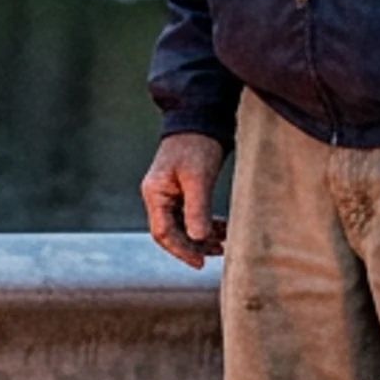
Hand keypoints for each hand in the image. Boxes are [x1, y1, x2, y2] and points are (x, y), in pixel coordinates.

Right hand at [140, 132, 228, 268]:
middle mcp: (158, 195)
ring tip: (224, 244)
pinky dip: (205, 224)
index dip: (181, 250)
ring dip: (201, 237)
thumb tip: (197, 240)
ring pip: (182, 225)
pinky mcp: (183, 189)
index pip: (163, 232)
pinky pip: (190, 214)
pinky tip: (222, 229)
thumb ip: (197, 209)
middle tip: (217, 255)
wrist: (201, 117)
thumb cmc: (197, 144)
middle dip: (193, 246)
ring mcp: (169, 193)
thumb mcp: (198, 178)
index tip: (200, 263)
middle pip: (171, 232)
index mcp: (155, 193)